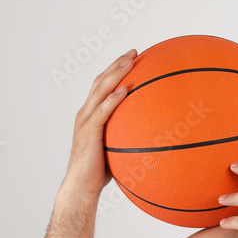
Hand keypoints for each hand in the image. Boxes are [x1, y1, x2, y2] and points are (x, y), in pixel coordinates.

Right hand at [61, 50, 136, 202]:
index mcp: (91, 114)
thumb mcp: (117, 148)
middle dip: (117, 64)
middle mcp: (86, 113)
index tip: (132, 57)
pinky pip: (102, 112)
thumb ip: (129, 136)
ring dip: (116, 73)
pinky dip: (113, 99)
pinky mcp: (89, 132)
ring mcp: (86, 121)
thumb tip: (154, 136)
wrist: (82, 186)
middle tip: (134, 51)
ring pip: (101, 90)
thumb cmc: (100, 171)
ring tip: (131, 61)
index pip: (103, 86)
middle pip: (101, 81)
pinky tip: (126, 90)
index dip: (115, 70)